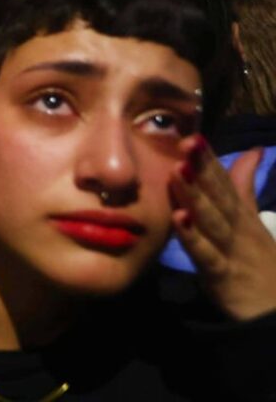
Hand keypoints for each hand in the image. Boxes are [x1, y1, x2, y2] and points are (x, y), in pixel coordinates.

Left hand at [170, 135, 275, 320]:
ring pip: (211, 219)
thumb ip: (244, 185)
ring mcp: (230, 250)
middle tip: (187, 143)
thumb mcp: (252, 219)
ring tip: (177, 171)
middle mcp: (236, 227)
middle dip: (202, 168)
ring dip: (195, 195)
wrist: (275, 310)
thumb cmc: (259, 261)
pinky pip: (206, 254)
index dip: (209, 159)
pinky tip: (179, 220)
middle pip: (218, 194)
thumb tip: (252, 149)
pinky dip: (193, 237)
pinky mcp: (222, 275)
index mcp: (240, 214)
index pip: (224, 181)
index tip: (193, 134)